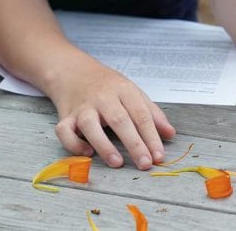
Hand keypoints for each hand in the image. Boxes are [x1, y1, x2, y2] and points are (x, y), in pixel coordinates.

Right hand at [47, 58, 175, 169]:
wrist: (74, 71)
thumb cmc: (107, 85)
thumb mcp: (133, 92)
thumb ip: (152, 113)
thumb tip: (170, 134)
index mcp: (124, 90)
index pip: (141, 114)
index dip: (152, 136)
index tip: (159, 155)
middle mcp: (103, 98)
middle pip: (120, 120)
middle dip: (134, 144)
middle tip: (145, 163)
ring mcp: (83, 107)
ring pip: (91, 125)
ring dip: (104, 145)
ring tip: (118, 163)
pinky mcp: (66, 116)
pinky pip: (65, 132)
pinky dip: (74, 144)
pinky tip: (88, 153)